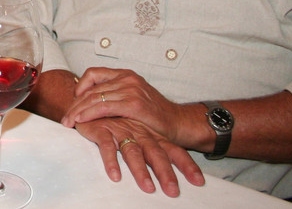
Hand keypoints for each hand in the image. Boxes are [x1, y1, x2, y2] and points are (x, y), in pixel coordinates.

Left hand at [63, 67, 185, 142]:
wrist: (178, 123)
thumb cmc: (153, 114)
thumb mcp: (132, 98)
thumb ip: (114, 95)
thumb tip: (89, 100)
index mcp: (125, 74)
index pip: (93, 73)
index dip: (80, 87)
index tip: (74, 102)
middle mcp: (127, 78)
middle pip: (91, 88)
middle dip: (75, 104)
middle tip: (65, 117)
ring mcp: (131, 89)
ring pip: (95, 97)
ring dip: (78, 111)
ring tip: (69, 122)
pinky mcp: (134, 104)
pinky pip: (104, 106)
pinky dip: (90, 113)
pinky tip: (81, 120)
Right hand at [73, 118, 203, 196]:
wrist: (91, 99)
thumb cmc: (116, 120)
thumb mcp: (139, 131)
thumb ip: (153, 147)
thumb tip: (170, 173)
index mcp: (151, 134)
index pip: (173, 150)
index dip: (187, 165)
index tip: (199, 182)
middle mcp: (139, 132)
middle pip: (156, 154)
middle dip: (166, 173)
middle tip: (173, 191)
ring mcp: (121, 129)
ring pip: (133, 152)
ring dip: (141, 171)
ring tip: (148, 188)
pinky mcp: (102, 129)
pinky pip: (107, 147)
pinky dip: (112, 162)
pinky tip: (115, 176)